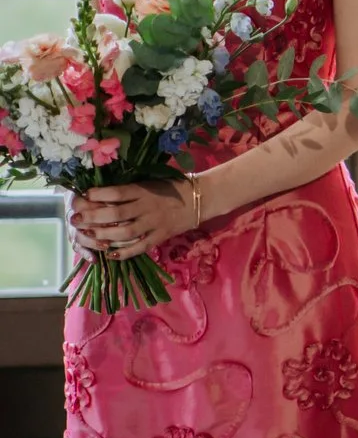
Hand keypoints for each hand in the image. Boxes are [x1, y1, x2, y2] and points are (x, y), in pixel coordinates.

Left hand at [68, 182, 197, 261]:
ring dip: (104, 236)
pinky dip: (125, 253)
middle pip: (116, 215)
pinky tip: (111, 255)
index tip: (83, 195)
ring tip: (89, 236)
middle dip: (92, 217)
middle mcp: (147, 207)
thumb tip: (101, 194)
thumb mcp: (150, 182)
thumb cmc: (172, 187)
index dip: (97, 195)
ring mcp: (154, 223)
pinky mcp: (161, 235)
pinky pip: (141, 246)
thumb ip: (130, 189)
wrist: (201, 197)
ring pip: (125, 233)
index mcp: (144, 190)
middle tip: (76, 218)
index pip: (116, 193)